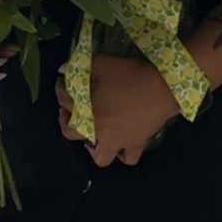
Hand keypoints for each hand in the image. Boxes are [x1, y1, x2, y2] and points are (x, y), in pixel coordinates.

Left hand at [55, 54, 179, 166]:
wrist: (161, 86)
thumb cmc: (130, 74)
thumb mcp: (102, 63)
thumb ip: (81, 67)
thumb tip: (66, 69)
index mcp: (85, 108)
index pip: (62, 99)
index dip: (59, 88)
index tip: (62, 80)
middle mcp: (96, 129)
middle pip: (70, 133)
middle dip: (66, 121)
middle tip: (70, 111)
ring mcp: (116, 141)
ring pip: (99, 157)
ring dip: (94, 150)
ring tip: (95, 138)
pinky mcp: (135, 144)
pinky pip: (128, 157)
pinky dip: (124, 154)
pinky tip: (122, 146)